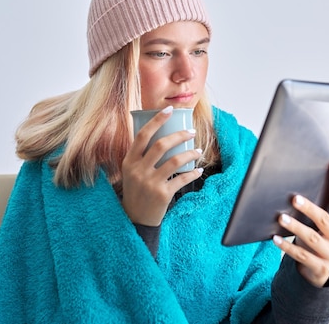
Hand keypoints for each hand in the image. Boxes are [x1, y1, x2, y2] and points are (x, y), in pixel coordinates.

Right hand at [121, 106, 202, 225]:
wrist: (135, 219)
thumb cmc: (136, 190)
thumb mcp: (131, 171)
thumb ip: (142, 156)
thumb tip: (162, 135)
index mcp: (129, 161)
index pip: (142, 135)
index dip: (156, 120)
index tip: (169, 110)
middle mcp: (138, 170)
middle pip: (161, 145)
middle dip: (179, 135)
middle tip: (191, 132)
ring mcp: (150, 183)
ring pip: (175, 161)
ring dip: (190, 153)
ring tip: (198, 150)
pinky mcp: (162, 195)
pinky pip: (182, 179)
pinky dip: (193, 173)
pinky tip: (199, 170)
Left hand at [273, 160, 328, 286]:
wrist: (318, 274)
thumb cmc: (316, 243)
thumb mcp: (320, 228)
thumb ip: (316, 213)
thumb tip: (295, 190)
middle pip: (324, 219)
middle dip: (309, 208)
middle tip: (294, 199)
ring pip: (311, 238)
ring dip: (295, 227)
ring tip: (281, 218)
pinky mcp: (319, 268)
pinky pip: (301, 256)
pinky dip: (286, 247)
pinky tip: (275, 239)